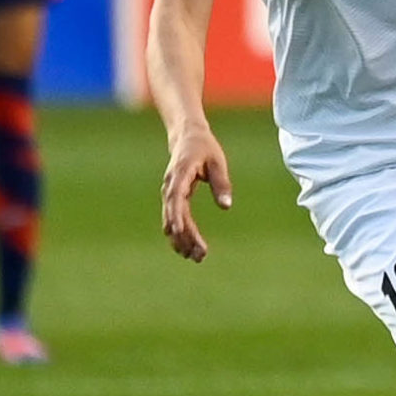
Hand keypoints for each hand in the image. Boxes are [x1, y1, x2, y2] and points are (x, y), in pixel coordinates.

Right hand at [161, 128, 232, 261]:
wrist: (187, 138)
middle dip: (184, 236)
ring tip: (195, 257)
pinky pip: (175, 218)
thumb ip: (221, 183)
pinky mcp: (173, 198)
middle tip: (198, 255)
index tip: (178, 231)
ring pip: (173, 220)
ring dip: (182, 239)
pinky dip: (180, 233)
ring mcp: (169, 193)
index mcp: (180, 174)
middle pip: (174, 214)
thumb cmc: (205, 148)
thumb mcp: (217, 162)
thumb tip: (226, 207)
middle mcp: (170, 186)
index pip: (175, 197)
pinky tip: (186, 248)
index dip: (176, 215)